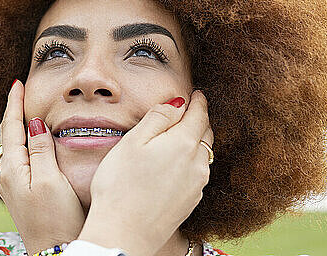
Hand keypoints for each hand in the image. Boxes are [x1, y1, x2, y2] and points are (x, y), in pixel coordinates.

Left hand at [0, 80, 85, 255]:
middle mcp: (7, 177)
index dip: (14, 104)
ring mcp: (13, 186)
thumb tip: (34, 124)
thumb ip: (41, 151)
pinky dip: (24, 143)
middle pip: (7, 136)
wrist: (54, 251)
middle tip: (19, 91)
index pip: (10, 128)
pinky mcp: (22, 194)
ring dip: (18, 127)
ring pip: (13, 147)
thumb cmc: (56, 219)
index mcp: (11, 170)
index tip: (17, 83)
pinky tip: (32, 141)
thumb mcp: (51, 181)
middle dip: (13, 113)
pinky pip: (19, 159)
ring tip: (25, 110)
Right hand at [78, 90, 213, 255]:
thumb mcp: (133, 141)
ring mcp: (196, 185)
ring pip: (204, 154)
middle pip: (206, 133)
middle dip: (200, 118)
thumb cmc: (120, 185)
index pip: (199, 115)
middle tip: (191, 109)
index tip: (196, 93)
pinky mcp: (190, 202)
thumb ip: (157, 118)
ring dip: (197, 140)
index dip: (198, 101)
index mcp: (184, 144)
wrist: (124, 232)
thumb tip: (177, 104)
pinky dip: (192, 160)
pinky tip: (178, 163)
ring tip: (183, 134)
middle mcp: (197, 164)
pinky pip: (198, 172)